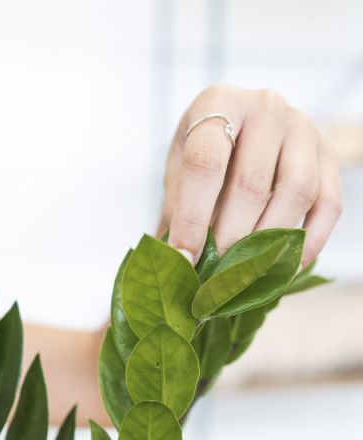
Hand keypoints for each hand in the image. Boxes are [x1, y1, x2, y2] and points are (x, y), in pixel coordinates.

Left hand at [162, 84, 341, 265]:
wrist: (244, 127)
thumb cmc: (204, 151)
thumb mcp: (179, 169)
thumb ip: (177, 209)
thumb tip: (174, 262)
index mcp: (220, 103)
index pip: (205, 163)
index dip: (192, 217)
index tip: (183, 257)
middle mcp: (266, 106)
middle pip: (252, 182)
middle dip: (230, 237)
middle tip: (214, 273)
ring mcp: (304, 129)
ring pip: (296, 191)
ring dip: (270, 240)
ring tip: (247, 271)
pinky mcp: (329, 156)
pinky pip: (329, 203)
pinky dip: (310, 241)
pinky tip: (288, 267)